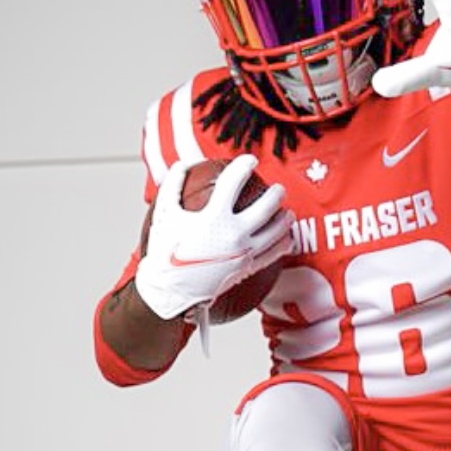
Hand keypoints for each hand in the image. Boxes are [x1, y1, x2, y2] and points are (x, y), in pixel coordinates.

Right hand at [134, 155, 291, 320]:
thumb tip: (181, 164)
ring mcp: (244, 252)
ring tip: (287, 211)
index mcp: (214, 217)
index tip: (250, 159)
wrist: (171, 291)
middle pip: (267, 206)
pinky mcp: (247, 268)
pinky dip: (283, 244)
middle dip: (276, 193)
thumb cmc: (164, 252)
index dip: (244, 165)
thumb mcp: (163, 215)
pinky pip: (273, 254)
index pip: (234, 182)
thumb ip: (172, 186)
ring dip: (285, 218)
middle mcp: (234, 234)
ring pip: (276, 231)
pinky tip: (287, 238)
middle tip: (278, 188)